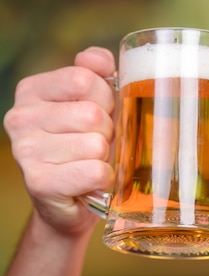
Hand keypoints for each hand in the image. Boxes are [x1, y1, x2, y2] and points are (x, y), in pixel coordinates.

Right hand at [4, 47, 116, 235]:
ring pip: (96, 145)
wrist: (74, 202)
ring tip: (93, 163)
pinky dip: (105, 179)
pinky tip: (91, 182)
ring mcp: (25, 151)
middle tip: (99, 145)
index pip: (83, 79)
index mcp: (32, 90)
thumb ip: (97, 74)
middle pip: (92, 114)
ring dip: (106, 158)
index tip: (102, 113)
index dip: (106, 99)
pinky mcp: (39, 182)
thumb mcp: (94, 104)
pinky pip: (95, 172)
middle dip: (109, 132)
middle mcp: (20, 117)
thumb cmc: (87, 148)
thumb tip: (101, 60)